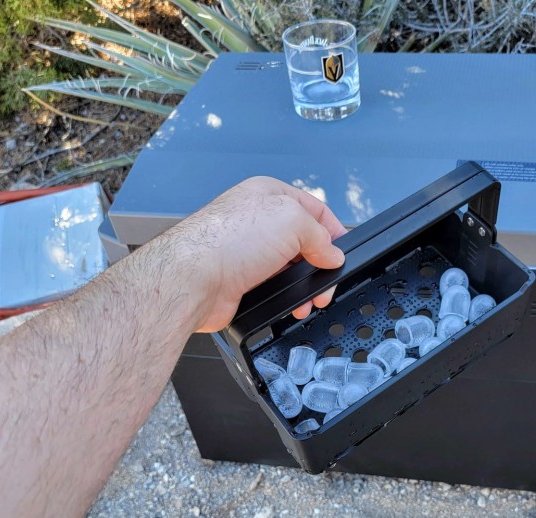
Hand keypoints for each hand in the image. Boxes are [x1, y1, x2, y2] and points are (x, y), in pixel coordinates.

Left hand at [158, 176, 346, 332]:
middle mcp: (256, 221)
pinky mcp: (241, 280)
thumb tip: (332, 253)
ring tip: (311, 299)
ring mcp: (248, 252)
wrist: (192, 279)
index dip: (332, 230)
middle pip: (303, 242)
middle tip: (327, 281)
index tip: (343, 252)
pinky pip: (275, 288)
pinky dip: (288, 298)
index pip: (313, 208)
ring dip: (305, 285)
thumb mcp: (292, 220)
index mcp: (267, 195)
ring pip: (290, 268)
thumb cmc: (227, 240)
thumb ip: (319, 235)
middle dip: (320, 264)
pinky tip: (292, 305)